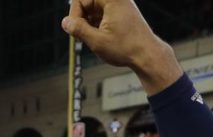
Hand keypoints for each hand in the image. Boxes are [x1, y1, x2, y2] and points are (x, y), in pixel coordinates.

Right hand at [61, 1, 180, 92]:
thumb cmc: (127, 48)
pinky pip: (101, 13)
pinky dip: (96, 24)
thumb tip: (65, 22)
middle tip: (81, 36)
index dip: (74, 14)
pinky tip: (99, 37)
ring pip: (93, 9)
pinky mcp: (120, 13)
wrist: (147, 55)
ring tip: (92, 39)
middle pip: (87, 2)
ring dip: (88, 23)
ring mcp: (119, 5)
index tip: (75, 30)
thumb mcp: (97, 41)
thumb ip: (78, 29)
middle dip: (81, 18)